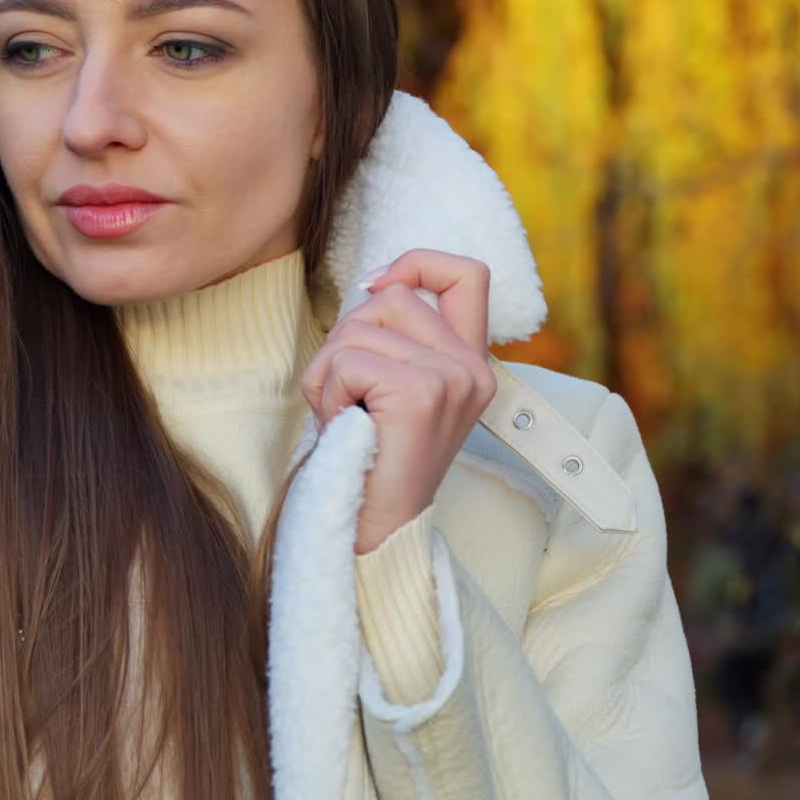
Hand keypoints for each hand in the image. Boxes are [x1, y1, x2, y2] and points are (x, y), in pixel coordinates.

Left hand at [299, 249, 497, 554]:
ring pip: (360, 326)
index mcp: (471, 364)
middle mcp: (472, 369)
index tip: (377, 287)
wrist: (372, 536)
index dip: (418, 262)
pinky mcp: (420, 394)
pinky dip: (327, 393)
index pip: (468, 274)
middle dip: (347, 337)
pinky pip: (347, 361)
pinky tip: (344, 427)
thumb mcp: (392, 389)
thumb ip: (397, 337)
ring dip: (331, 370)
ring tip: (346, 416)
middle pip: (391, 296)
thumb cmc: (368, 463)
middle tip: (348, 395)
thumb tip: (376, 285)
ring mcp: (451, 379)